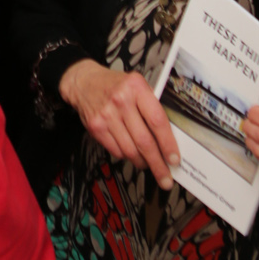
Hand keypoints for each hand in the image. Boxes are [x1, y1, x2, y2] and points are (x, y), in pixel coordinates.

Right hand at [60, 58, 181, 189]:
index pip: (157, 121)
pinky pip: (117, 151)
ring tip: (148, 164)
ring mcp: (107, 115)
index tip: (174, 159)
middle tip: (166, 177)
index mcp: (136, 87)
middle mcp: (121, 101)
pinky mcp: (96, 128)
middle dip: (158, 164)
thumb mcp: (137, 85)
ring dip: (142, 162)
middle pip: (144, 141)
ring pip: (130, 150)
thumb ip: (152, 105)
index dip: (168, 143)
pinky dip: (127, 156)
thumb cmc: (115, 85)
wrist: (84, 82)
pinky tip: (132, 153)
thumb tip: (171, 137)